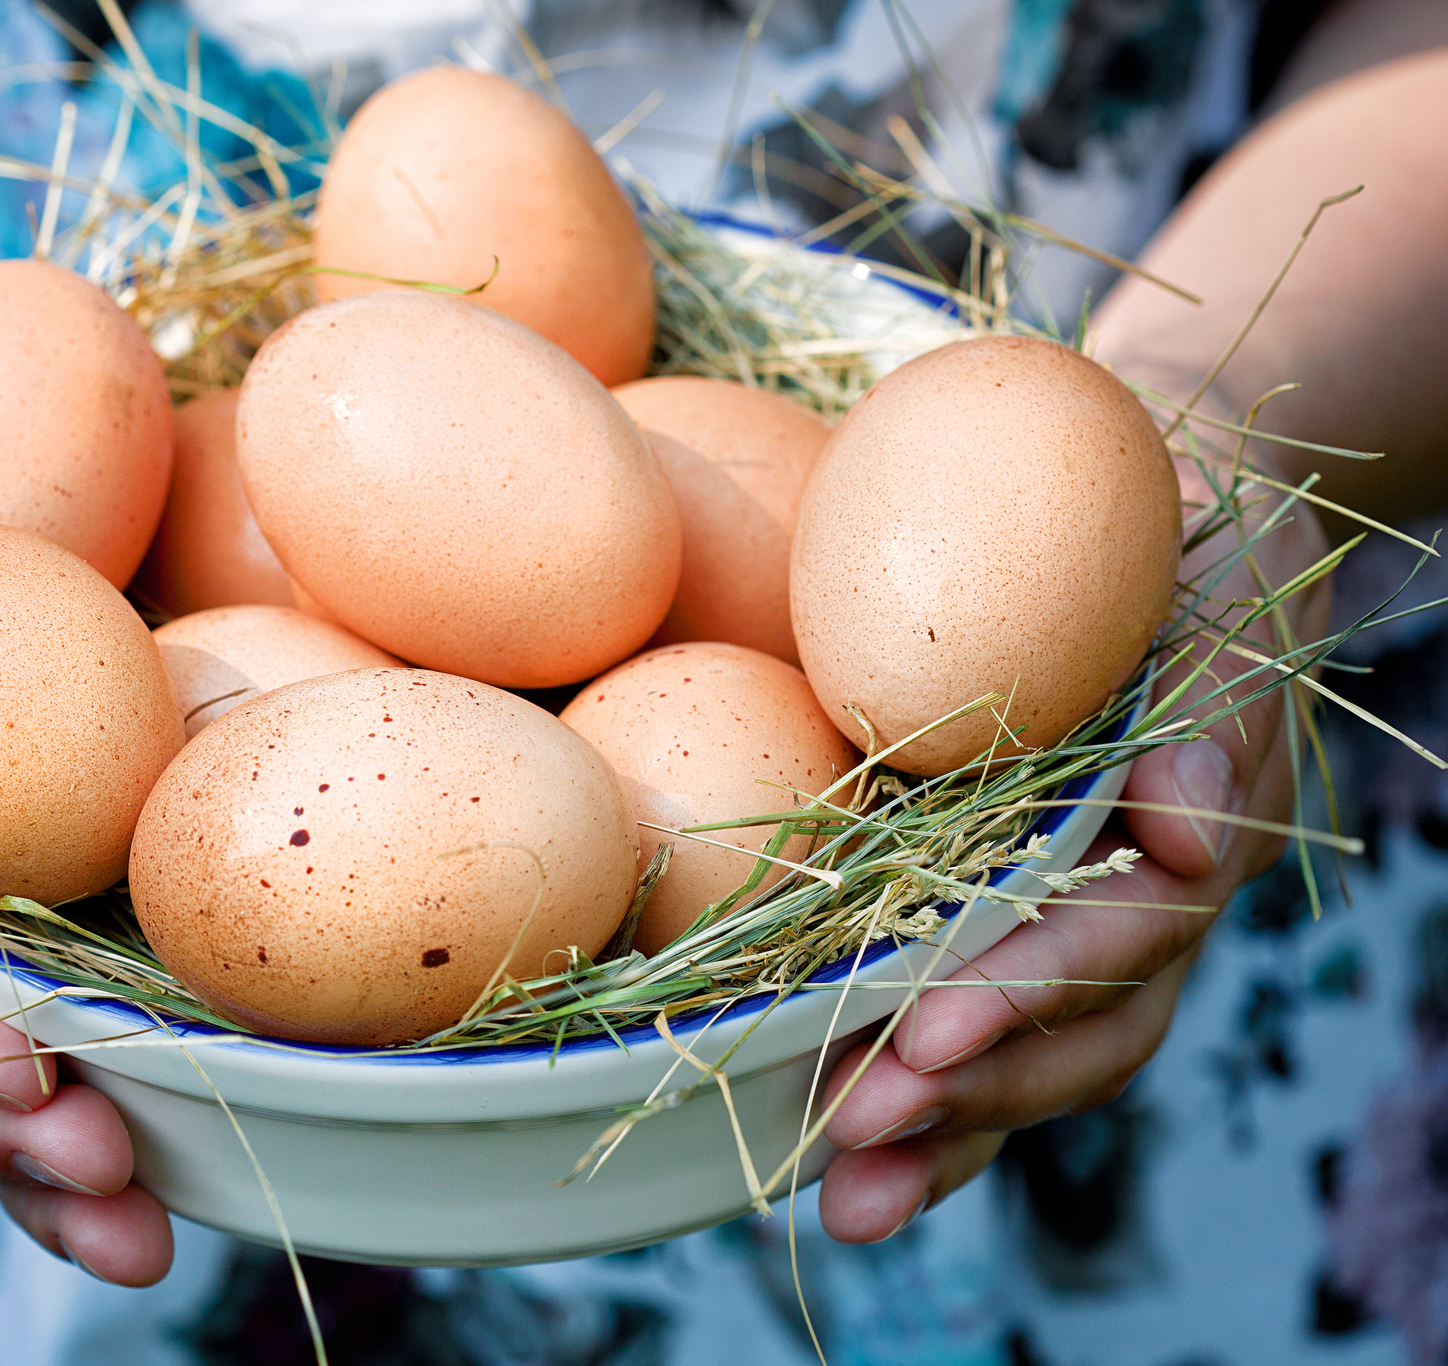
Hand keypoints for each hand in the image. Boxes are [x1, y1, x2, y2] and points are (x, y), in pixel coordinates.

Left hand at [813, 450, 1329, 1241]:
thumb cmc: (1162, 527)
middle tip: (860, 1125)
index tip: (938, 1025)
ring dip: (942, 1134)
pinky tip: (827, 1175)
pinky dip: (918, 1115)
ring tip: (843, 1189)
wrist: (1125, 509)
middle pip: (1080, 1029)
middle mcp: (1138, 895)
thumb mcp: (1217, 566)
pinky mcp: (1000, 929)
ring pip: (1032, 1059)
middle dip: (972, 1087)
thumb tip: (1183, 826)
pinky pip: (968, 1034)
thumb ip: (1213, 692)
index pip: (1129, 928)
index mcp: (1190, 821)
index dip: (1036, 983)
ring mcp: (1075, 925)